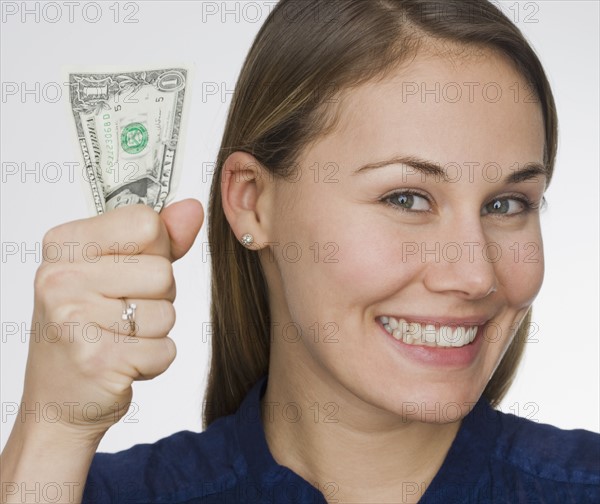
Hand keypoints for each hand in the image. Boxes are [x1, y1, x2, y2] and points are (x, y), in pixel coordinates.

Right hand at [19, 199, 203, 441]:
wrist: (59, 399)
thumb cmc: (88, 328)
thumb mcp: (116, 270)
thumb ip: (159, 238)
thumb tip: (193, 208)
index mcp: (65, 244)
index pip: (146, 223)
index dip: (154, 251)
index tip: (127, 271)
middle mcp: (61, 278)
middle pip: (163, 272)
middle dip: (157, 298)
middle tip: (120, 315)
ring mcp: (75, 319)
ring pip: (167, 313)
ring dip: (155, 332)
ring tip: (119, 338)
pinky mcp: (98, 360)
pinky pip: (165, 349)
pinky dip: (153, 361)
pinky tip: (122, 362)